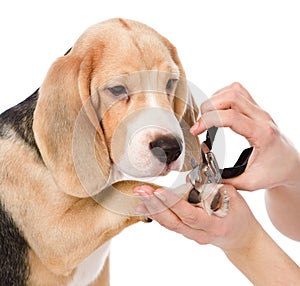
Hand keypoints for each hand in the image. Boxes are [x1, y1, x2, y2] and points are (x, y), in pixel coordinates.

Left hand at [134, 184, 260, 250]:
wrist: (240, 238)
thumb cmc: (239, 216)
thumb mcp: (234, 198)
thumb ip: (213, 188)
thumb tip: (190, 180)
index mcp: (214, 225)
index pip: (191, 215)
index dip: (174, 203)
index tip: (160, 191)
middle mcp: (200, 233)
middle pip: (174, 222)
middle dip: (155, 205)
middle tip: (142, 190)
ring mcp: (192, 235)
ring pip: (169, 224)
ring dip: (152, 209)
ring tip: (139, 195)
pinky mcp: (186, 232)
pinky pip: (169, 224)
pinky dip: (156, 214)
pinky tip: (144, 205)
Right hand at [190, 82, 299, 190]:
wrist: (290, 165)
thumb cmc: (274, 172)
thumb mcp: (249, 182)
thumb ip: (225, 180)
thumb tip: (203, 178)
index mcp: (261, 134)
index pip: (231, 117)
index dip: (208, 120)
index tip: (195, 131)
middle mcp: (262, 118)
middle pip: (231, 97)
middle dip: (209, 107)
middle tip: (200, 124)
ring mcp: (260, 110)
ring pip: (234, 90)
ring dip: (215, 100)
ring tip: (207, 117)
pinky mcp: (256, 108)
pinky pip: (238, 91)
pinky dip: (222, 96)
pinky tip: (217, 110)